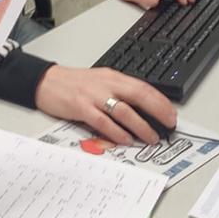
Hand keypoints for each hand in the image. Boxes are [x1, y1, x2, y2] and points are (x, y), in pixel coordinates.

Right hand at [33, 65, 176, 145]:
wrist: (46, 81)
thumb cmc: (75, 84)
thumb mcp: (101, 82)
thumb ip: (120, 92)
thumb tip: (143, 110)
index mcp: (114, 77)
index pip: (143, 87)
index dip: (161, 101)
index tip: (172, 114)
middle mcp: (107, 84)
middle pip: (139, 95)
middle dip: (158, 111)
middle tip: (169, 125)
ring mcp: (94, 96)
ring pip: (124, 110)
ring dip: (141, 126)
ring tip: (151, 137)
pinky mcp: (81, 107)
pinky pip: (103, 121)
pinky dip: (116, 132)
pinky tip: (125, 140)